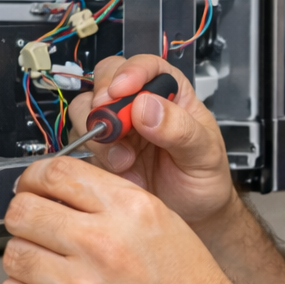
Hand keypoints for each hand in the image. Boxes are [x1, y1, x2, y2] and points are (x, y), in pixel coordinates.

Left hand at [0, 155, 252, 283]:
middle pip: (23, 211)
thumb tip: (58, 191)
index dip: (35, 177)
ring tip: (52, 268)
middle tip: (35, 226)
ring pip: (14, 254)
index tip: (33, 186)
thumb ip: (111, 203)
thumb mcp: (163, 224)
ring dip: (27, 258)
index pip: (56, 172)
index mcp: (131, 210)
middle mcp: (103, 244)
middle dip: (25, 216)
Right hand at [68, 55, 237, 227]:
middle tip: (113, 125)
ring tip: (123, 158)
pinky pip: (79, 142)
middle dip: (104, 99)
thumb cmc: (205, 178)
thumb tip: (147, 105)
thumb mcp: (204, 154)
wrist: (194, 216)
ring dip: (97, 131)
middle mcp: (140, 106)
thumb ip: (180, 129)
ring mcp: (117, 130)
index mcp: (171, 94)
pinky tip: (117, 170)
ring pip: (86, 109)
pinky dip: (90, 155)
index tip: (121, 89)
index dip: (131, 72)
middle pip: (106, 80)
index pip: (147, 66)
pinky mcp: (100, 154)